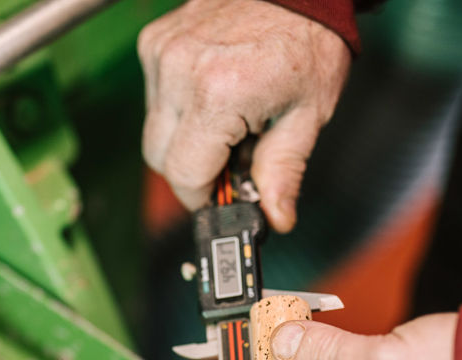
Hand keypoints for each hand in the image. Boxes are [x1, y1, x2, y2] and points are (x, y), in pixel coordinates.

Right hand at [137, 0, 350, 230]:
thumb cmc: (308, 40)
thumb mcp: (307, 115)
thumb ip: (283, 172)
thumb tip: (276, 217)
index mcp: (219, 94)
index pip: (183, 174)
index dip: (201, 195)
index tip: (219, 196)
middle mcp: (180, 72)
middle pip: (159, 156)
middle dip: (191, 169)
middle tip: (229, 158)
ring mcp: (162, 54)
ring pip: (154, 128)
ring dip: (184, 136)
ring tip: (227, 117)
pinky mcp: (155, 42)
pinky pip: (154, 95)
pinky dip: (178, 104)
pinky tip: (213, 91)